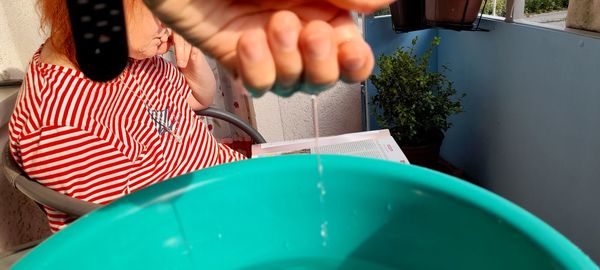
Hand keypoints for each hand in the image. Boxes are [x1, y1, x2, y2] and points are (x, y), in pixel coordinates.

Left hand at [143, 0, 392, 96]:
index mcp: (321, 5)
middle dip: (322, 64)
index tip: (351, 51)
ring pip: (294, 86)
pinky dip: (257, 70)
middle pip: (327, 78)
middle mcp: (298, 28)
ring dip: (288, 63)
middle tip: (311, 34)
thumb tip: (381, 2)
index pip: (351, 50)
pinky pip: (258, 85)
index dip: (355, 61)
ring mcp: (267, 45)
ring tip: (272, 26)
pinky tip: (248, 40)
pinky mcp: (236, 56)